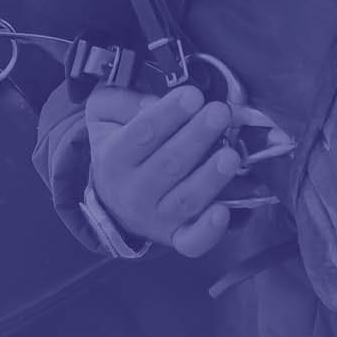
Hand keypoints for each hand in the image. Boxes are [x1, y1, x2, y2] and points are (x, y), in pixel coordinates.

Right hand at [87, 84, 240, 256]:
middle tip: (221, 113)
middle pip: (169, 163)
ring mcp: (157, 217)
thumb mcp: (104, 114)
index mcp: (115, 156)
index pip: (144, 133)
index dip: (169, 113)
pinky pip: (192, 241)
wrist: (113, 199)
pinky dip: (209, 231)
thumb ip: (120, 100)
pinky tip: (224, 212)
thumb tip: (153, 101)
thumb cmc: (118, 146)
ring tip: (232, 155)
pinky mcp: (177, 237)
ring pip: (186, 199)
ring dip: (211, 178)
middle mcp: (134, 191)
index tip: (194, 95)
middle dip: (198, 136)